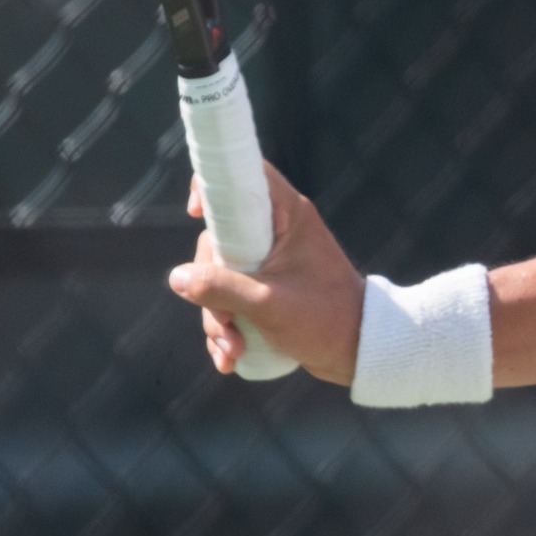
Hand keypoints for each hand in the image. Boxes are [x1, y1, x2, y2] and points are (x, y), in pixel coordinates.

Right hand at [168, 161, 364, 383]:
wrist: (358, 349)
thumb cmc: (324, 319)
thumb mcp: (268, 305)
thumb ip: (221, 288)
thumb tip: (177, 277)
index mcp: (289, 217)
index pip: (249, 177)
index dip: (215, 184)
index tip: (194, 211)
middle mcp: (279, 232)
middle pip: (219, 242)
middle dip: (210, 290)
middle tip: (225, 324)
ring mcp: (272, 261)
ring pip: (220, 276)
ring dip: (218, 319)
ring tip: (233, 350)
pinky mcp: (267, 287)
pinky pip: (232, 298)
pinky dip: (228, 327)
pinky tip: (231, 358)